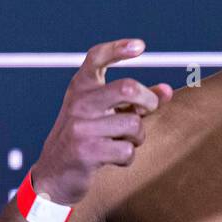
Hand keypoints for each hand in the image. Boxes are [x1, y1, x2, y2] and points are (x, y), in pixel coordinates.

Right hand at [31, 39, 173, 204]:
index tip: (140, 47)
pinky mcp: (86, 151)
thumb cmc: (87, 138)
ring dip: (137, 138)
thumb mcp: (106, 114)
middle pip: (127, 88)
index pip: (96, 58)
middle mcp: (79, 102)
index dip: (118, 49)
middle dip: (148, 101)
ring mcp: (80, 126)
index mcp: (81, 87)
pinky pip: (127, 151)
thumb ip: (135, 101)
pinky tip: (112, 158)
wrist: (55, 174)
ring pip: (133, 125)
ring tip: (121, 142)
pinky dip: (127, 158)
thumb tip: (167, 91)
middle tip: (148, 110)